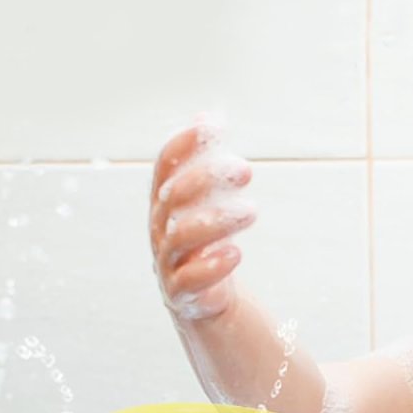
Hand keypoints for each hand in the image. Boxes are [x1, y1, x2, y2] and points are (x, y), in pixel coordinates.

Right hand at [149, 119, 254, 321]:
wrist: (200, 297)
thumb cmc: (203, 241)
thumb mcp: (206, 199)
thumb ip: (206, 161)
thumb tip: (209, 114)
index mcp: (164, 202)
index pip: (165, 167)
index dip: (184, 145)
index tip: (214, 127)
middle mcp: (160, 228)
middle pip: (173, 197)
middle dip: (207, 179)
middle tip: (246, 170)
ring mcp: (167, 260)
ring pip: (181, 236)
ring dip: (218, 220)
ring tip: (252, 211)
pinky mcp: (180, 292)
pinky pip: (189, 279)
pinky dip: (212, 265)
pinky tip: (236, 253)